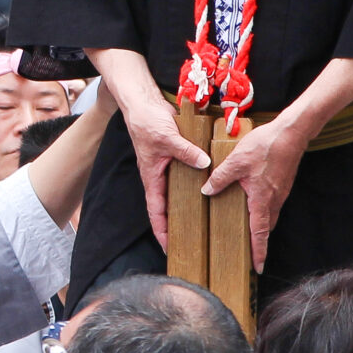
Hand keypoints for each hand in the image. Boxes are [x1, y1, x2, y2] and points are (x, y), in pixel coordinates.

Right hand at [122, 95, 210, 248]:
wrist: (143, 103)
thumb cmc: (146, 122)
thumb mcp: (168, 138)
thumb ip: (187, 152)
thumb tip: (205, 163)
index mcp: (152, 177)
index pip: (156, 212)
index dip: (162, 231)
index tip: (169, 248)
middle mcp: (159, 176)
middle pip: (167, 207)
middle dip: (177, 225)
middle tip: (192, 241)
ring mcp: (167, 168)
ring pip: (177, 194)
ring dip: (188, 206)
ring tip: (204, 221)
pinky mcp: (175, 158)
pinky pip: (185, 176)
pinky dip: (195, 184)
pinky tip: (209, 188)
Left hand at [202, 113, 309, 270]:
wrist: (291, 133)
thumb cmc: (266, 146)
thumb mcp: (236, 161)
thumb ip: (220, 177)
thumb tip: (206, 190)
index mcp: (262, 199)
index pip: (260, 233)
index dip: (259, 252)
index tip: (258, 268)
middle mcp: (273, 200)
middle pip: (265, 228)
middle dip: (258, 244)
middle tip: (249, 255)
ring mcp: (279, 193)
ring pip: (269, 216)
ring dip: (261, 227)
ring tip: (248, 234)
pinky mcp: (281, 184)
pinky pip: (272, 205)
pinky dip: (263, 212)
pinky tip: (253, 206)